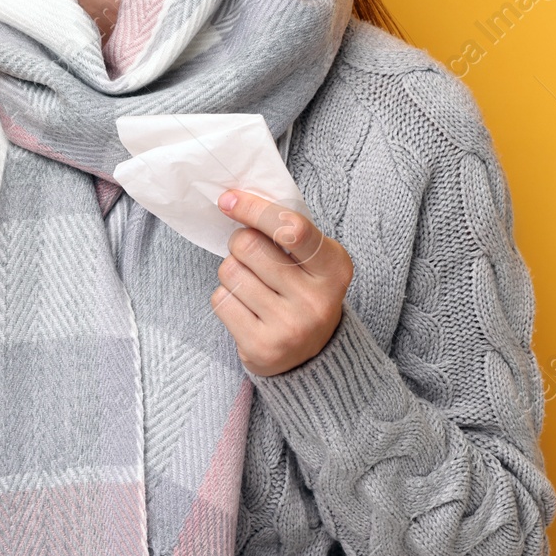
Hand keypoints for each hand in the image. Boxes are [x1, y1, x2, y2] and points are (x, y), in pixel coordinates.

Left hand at [209, 189, 354, 376]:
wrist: (312, 356)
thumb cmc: (303, 290)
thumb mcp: (311, 258)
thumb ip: (284, 228)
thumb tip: (234, 199)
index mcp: (334, 267)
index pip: (291, 229)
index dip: (254, 209)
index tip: (228, 200)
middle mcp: (316, 300)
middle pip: (248, 246)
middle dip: (239, 242)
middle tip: (250, 253)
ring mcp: (290, 327)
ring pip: (229, 272)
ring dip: (231, 271)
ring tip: (252, 284)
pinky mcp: (262, 348)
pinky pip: (220, 300)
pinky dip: (225, 297)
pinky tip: (246, 308)